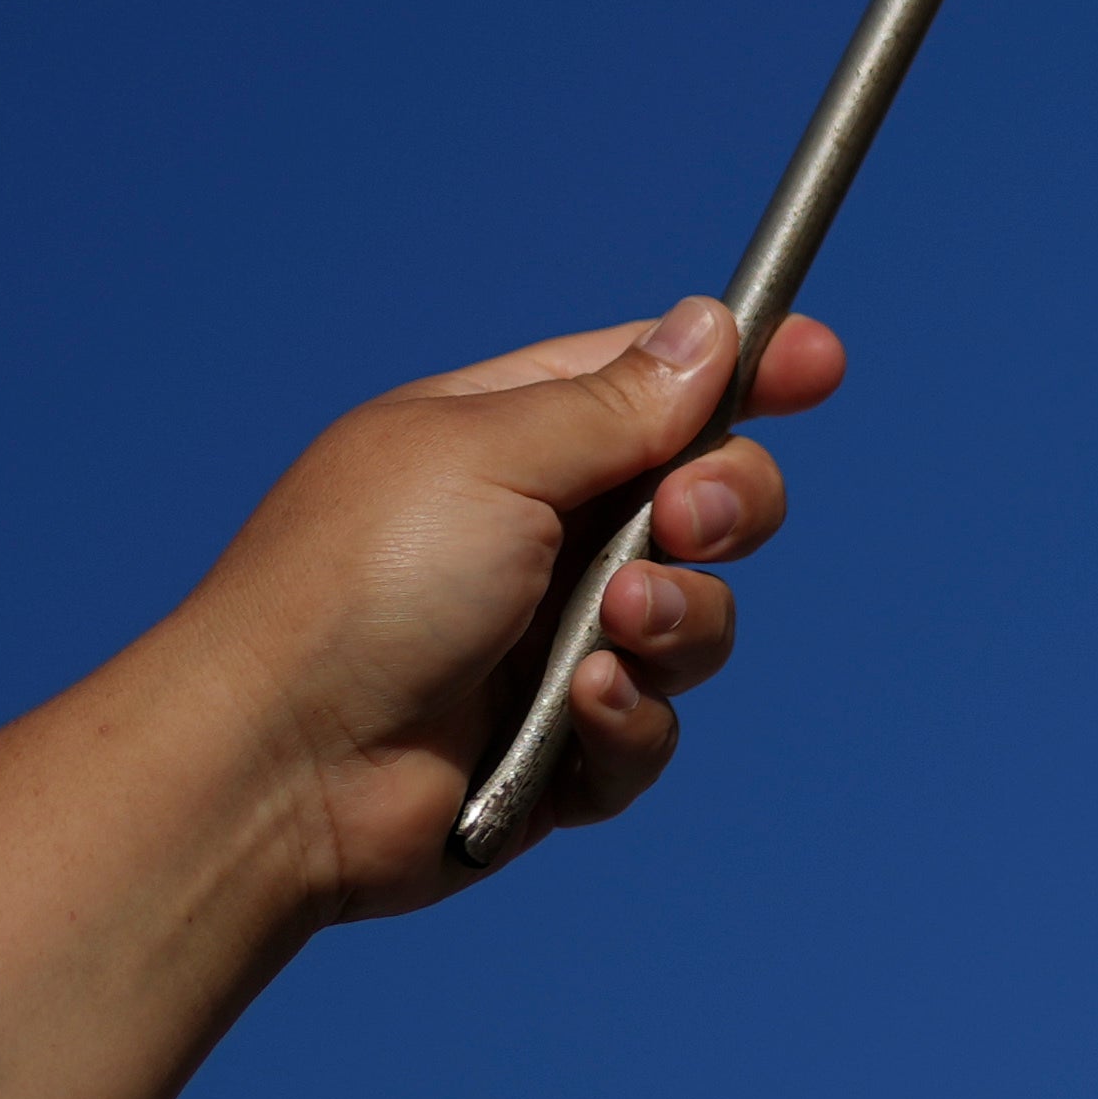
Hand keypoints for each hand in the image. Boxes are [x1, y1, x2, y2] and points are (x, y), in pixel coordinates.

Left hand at [173, 300, 838, 922]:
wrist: (275, 773)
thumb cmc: (353, 590)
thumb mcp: (490, 456)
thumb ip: (619, 402)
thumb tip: (709, 326)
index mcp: (508, 442)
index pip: (656, 383)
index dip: (745, 371)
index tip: (822, 365)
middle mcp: (538, 537)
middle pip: (709, 496)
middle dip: (724, 508)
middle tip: (681, 525)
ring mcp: (550, 644)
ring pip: (701, 616)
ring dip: (676, 623)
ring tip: (605, 639)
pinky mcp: (560, 745)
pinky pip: (659, 725)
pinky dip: (629, 720)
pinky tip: (574, 713)